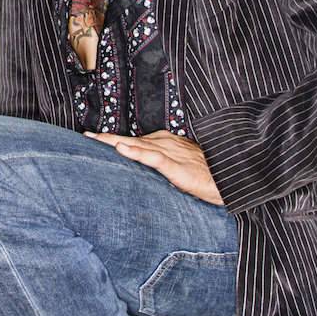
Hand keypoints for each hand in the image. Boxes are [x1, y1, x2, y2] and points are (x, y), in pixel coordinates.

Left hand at [86, 129, 224, 205]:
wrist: (232, 179)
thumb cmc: (209, 175)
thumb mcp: (180, 170)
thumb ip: (161, 168)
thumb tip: (142, 174)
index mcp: (165, 143)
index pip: (133, 140)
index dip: (112, 139)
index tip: (91, 139)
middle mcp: (165, 144)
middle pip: (130, 140)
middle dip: (106, 138)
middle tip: (84, 136)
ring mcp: (172, 153)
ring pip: (137, 145)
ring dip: (114, 142)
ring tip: (94, 140)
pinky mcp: (178, 166)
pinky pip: (154, 158)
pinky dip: (137, 153)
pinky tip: (122, 149)